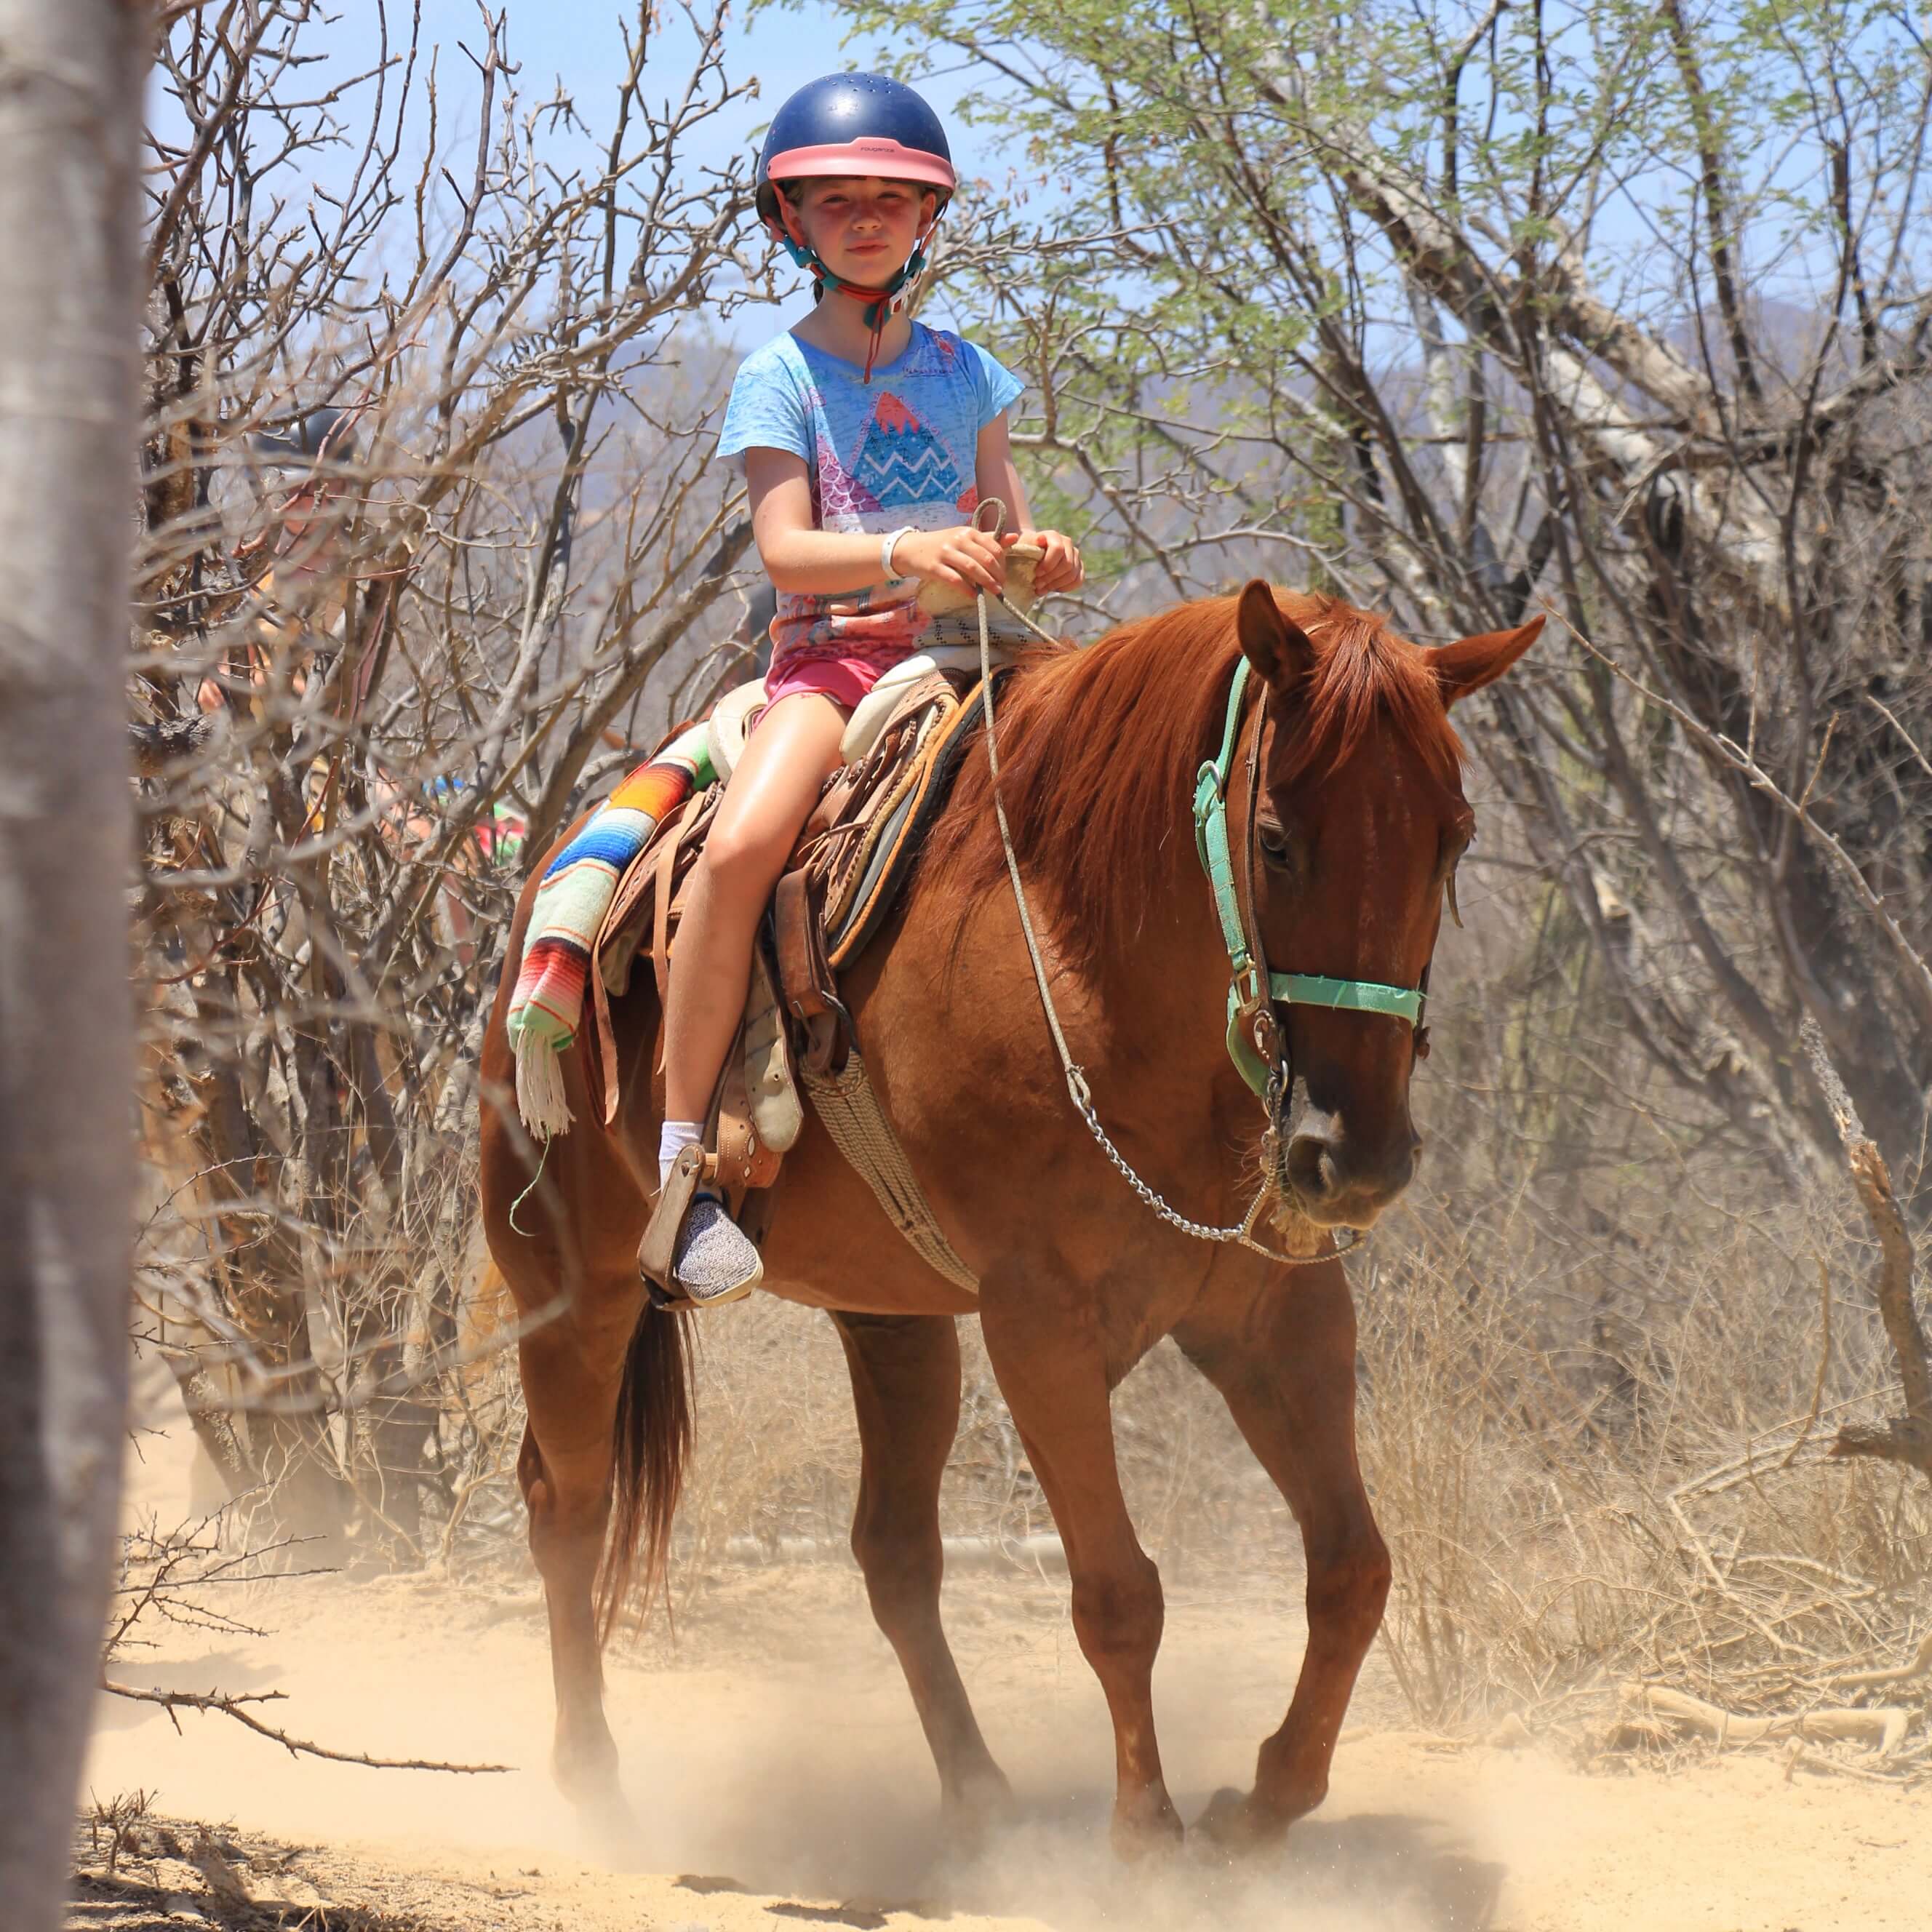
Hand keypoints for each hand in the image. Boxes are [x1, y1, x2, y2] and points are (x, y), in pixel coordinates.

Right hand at [895, 524, 1016, 594]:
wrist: (910, 549)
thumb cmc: (941, 545)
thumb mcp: (964, 538)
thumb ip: (988, 539)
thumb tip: (1014, 537)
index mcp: (968, 532)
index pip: (993, 547)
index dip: (1003, 563)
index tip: (1003, 575)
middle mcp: (958, 540)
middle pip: (985, 559)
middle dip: (998, 575)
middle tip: (1001, 586)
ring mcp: (945, 553)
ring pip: (972, 568)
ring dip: (986, 582)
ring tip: (994, 592)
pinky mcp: (934, 567)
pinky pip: (955, 579)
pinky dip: (967, 588)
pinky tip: (973, 595)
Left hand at [1024, 529, 1083, 595]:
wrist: (1031, 555)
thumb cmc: (1026, 552)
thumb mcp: (1024, 546)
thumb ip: (1031, 543)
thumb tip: (1040, 539)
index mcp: (1054, 536)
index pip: (1058, 549)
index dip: (1048, 564)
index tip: (1036, 573)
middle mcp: (1067, 543)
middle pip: (1067, 565)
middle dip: (1051, 578)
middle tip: (1037, 584)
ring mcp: (1075, 555)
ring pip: (1073, 575)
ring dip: (1056, 585)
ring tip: (1042, 588)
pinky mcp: (1079, 567)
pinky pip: (1078, 581)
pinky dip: (1065, 588)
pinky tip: (1053, 589)